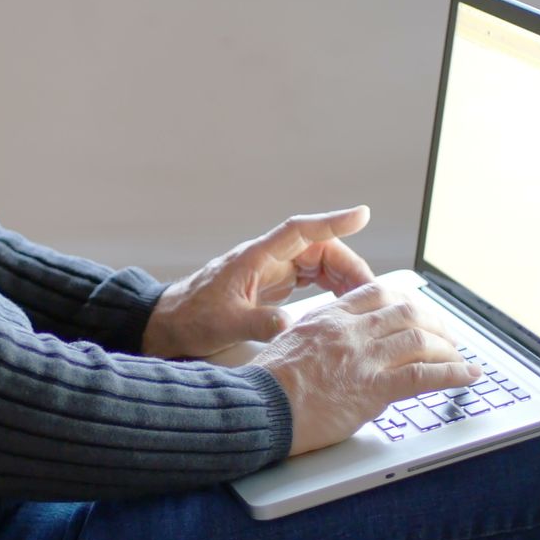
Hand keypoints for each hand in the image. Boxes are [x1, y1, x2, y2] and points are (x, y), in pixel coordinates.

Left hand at [142, 206, 373, 357]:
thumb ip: (258, 322)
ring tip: (362, 304)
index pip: (299, 231)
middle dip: (349, 267)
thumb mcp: (225, 324)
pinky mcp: (271, 287)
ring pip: (318, 265)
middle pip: (319, 250)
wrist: (169, 324)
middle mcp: (266, 260)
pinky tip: (342, 307)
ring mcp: (270, 272)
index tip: (362, 215)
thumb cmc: (190, 319)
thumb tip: (291, 324)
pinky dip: (330, 290)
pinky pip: (309, 280)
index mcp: (255, 258)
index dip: (332, 221)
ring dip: (343, 280)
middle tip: (370, 294)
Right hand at [254, 283, 480, 455]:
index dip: (405, 300)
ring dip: (447, 348)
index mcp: (329, 317)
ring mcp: (364, 358)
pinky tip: (468, 376)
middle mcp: (350, 331)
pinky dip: (453, 374)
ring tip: (458, 357)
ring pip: (420, 340)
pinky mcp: (373, 389)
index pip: (378, 293)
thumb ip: (318, 337)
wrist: (259, 406)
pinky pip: (424, 376)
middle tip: (445, 336)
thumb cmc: (266, 383)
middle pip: (406, 312)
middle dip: (434, 323)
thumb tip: (332, 345)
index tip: (415, 312)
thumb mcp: (290, 343)